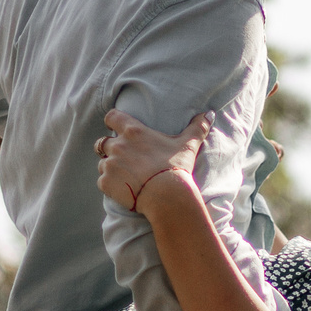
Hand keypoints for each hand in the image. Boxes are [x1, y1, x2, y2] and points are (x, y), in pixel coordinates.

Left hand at [96, 108, 210, 212]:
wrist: (166, 196)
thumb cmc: (176, 168)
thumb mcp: (188, 146)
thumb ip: (197, 128)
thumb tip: (209, 114)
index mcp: (133, 132)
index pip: (111, 117)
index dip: (112, 121)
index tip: (116, 126)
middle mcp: (117, 145)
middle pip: (102, 142)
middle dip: (109, 149)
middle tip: (122, 158)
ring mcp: (110, 164)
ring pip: (102, 163)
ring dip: (110, 168)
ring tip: (125, 176)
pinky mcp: (106, 183)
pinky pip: (102, 182)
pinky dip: (110, 185)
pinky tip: (123, 189)